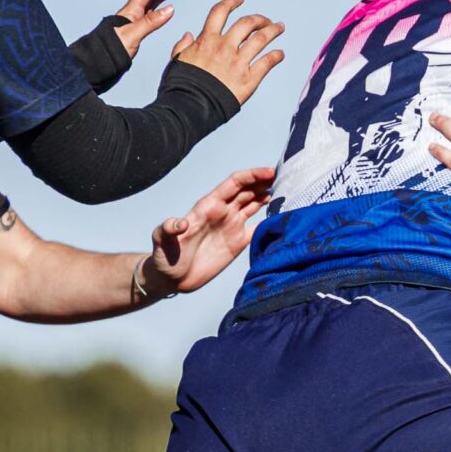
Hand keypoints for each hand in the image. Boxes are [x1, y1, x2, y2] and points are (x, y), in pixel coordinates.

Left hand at [113, 0, 185, 59]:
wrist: (99, 60)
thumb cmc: (111, 49)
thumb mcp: (132, 35)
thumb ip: (151, 22)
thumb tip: (169, 10)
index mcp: (132, 9)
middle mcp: (133, 10)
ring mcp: (134, 18)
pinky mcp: (136, 26)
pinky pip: (150, 8)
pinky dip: (159, 3)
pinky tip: (164, 6)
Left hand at [141, 166, 274, 295]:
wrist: (171, 279)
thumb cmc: (164, 258)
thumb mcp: (162, 240)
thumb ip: (168, 228)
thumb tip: (179, 222)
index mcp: (208, 206)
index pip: (234, 183)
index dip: (252, 176)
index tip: (269, 172)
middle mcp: (222, 212)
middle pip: (248, 190)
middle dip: (266, 181)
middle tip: (286, 177)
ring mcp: (231, 226)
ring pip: (254, 204)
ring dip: (269, 196)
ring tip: (289, 190)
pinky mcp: (237, 242)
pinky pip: (257, 227)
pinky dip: (269, 220)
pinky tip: (282, 216)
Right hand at [171, 0, 286, 102]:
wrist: (190, 107)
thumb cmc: (181, 86)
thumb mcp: (177, 61)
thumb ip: (183, 46)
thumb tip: (189, 34)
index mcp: (207, 40)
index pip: (221, 12)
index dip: (232, 2)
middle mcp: (225, 47)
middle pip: (247, 23)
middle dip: (259, 19)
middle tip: (266, 20)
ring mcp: (238, 62)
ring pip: (261, 39)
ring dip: (273, 31)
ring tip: (279, 28)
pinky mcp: (248, 79)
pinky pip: (267, 63)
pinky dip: (276, 56)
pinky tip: (280, 53)